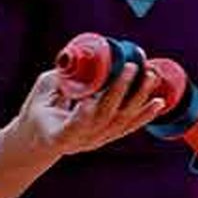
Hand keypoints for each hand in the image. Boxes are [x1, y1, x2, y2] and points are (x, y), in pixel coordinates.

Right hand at [14, 66, 164, 159]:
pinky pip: (130, 126)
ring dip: (139, 98)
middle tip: (132, 67)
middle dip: (120, 90)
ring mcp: (97, 141)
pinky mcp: (108, 137)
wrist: (41, 140)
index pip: (73, 126)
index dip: (82, 116)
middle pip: (105, 117)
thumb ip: (62, 77)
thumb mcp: (41, 93)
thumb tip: (82, 56)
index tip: (87, 101)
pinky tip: (159, 102)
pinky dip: (145, 114)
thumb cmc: (39, 112)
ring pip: (122, 121)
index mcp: (58, 133)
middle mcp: (81, 140)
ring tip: (151, 77)